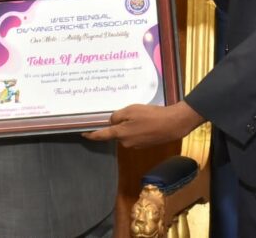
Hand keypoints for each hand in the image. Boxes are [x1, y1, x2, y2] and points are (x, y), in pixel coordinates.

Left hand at [82, 101, 204, 148]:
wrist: (173, 124)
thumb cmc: (150, 116)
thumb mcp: (131, 110)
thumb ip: (117, 116)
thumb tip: (112, 122)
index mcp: (120, 134)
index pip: (101, 136)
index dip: (91, 135)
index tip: (83, 134)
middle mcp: (126, 143)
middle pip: (116, 132)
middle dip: (118, 124)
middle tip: (127, 112)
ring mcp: (136, 145)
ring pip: (126, 133)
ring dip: (129, 125)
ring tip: (140, 114)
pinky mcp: (145, 144)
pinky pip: (135, 135)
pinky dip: (137, 128)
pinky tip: (146, 120)